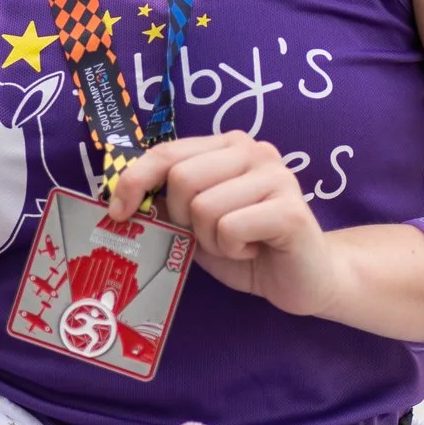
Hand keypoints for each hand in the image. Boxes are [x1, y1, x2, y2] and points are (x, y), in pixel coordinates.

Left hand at [108, 132, 342, 319]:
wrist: (304, 279)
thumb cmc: (246, 247)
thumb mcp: (197, 222)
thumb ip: (170, 202)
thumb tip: (122, 198)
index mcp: (227, 145)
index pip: (167, 151)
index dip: (135, 180)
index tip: (118, 211)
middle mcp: (253, 150)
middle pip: (182, 178)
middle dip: (183, 219)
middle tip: (209, 235)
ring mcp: (276, 176)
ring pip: (204, 207)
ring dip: (210, 240)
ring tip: (236, 244)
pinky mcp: (290, 209)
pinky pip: (230, 228)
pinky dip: (232, 250)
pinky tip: (253, 250)